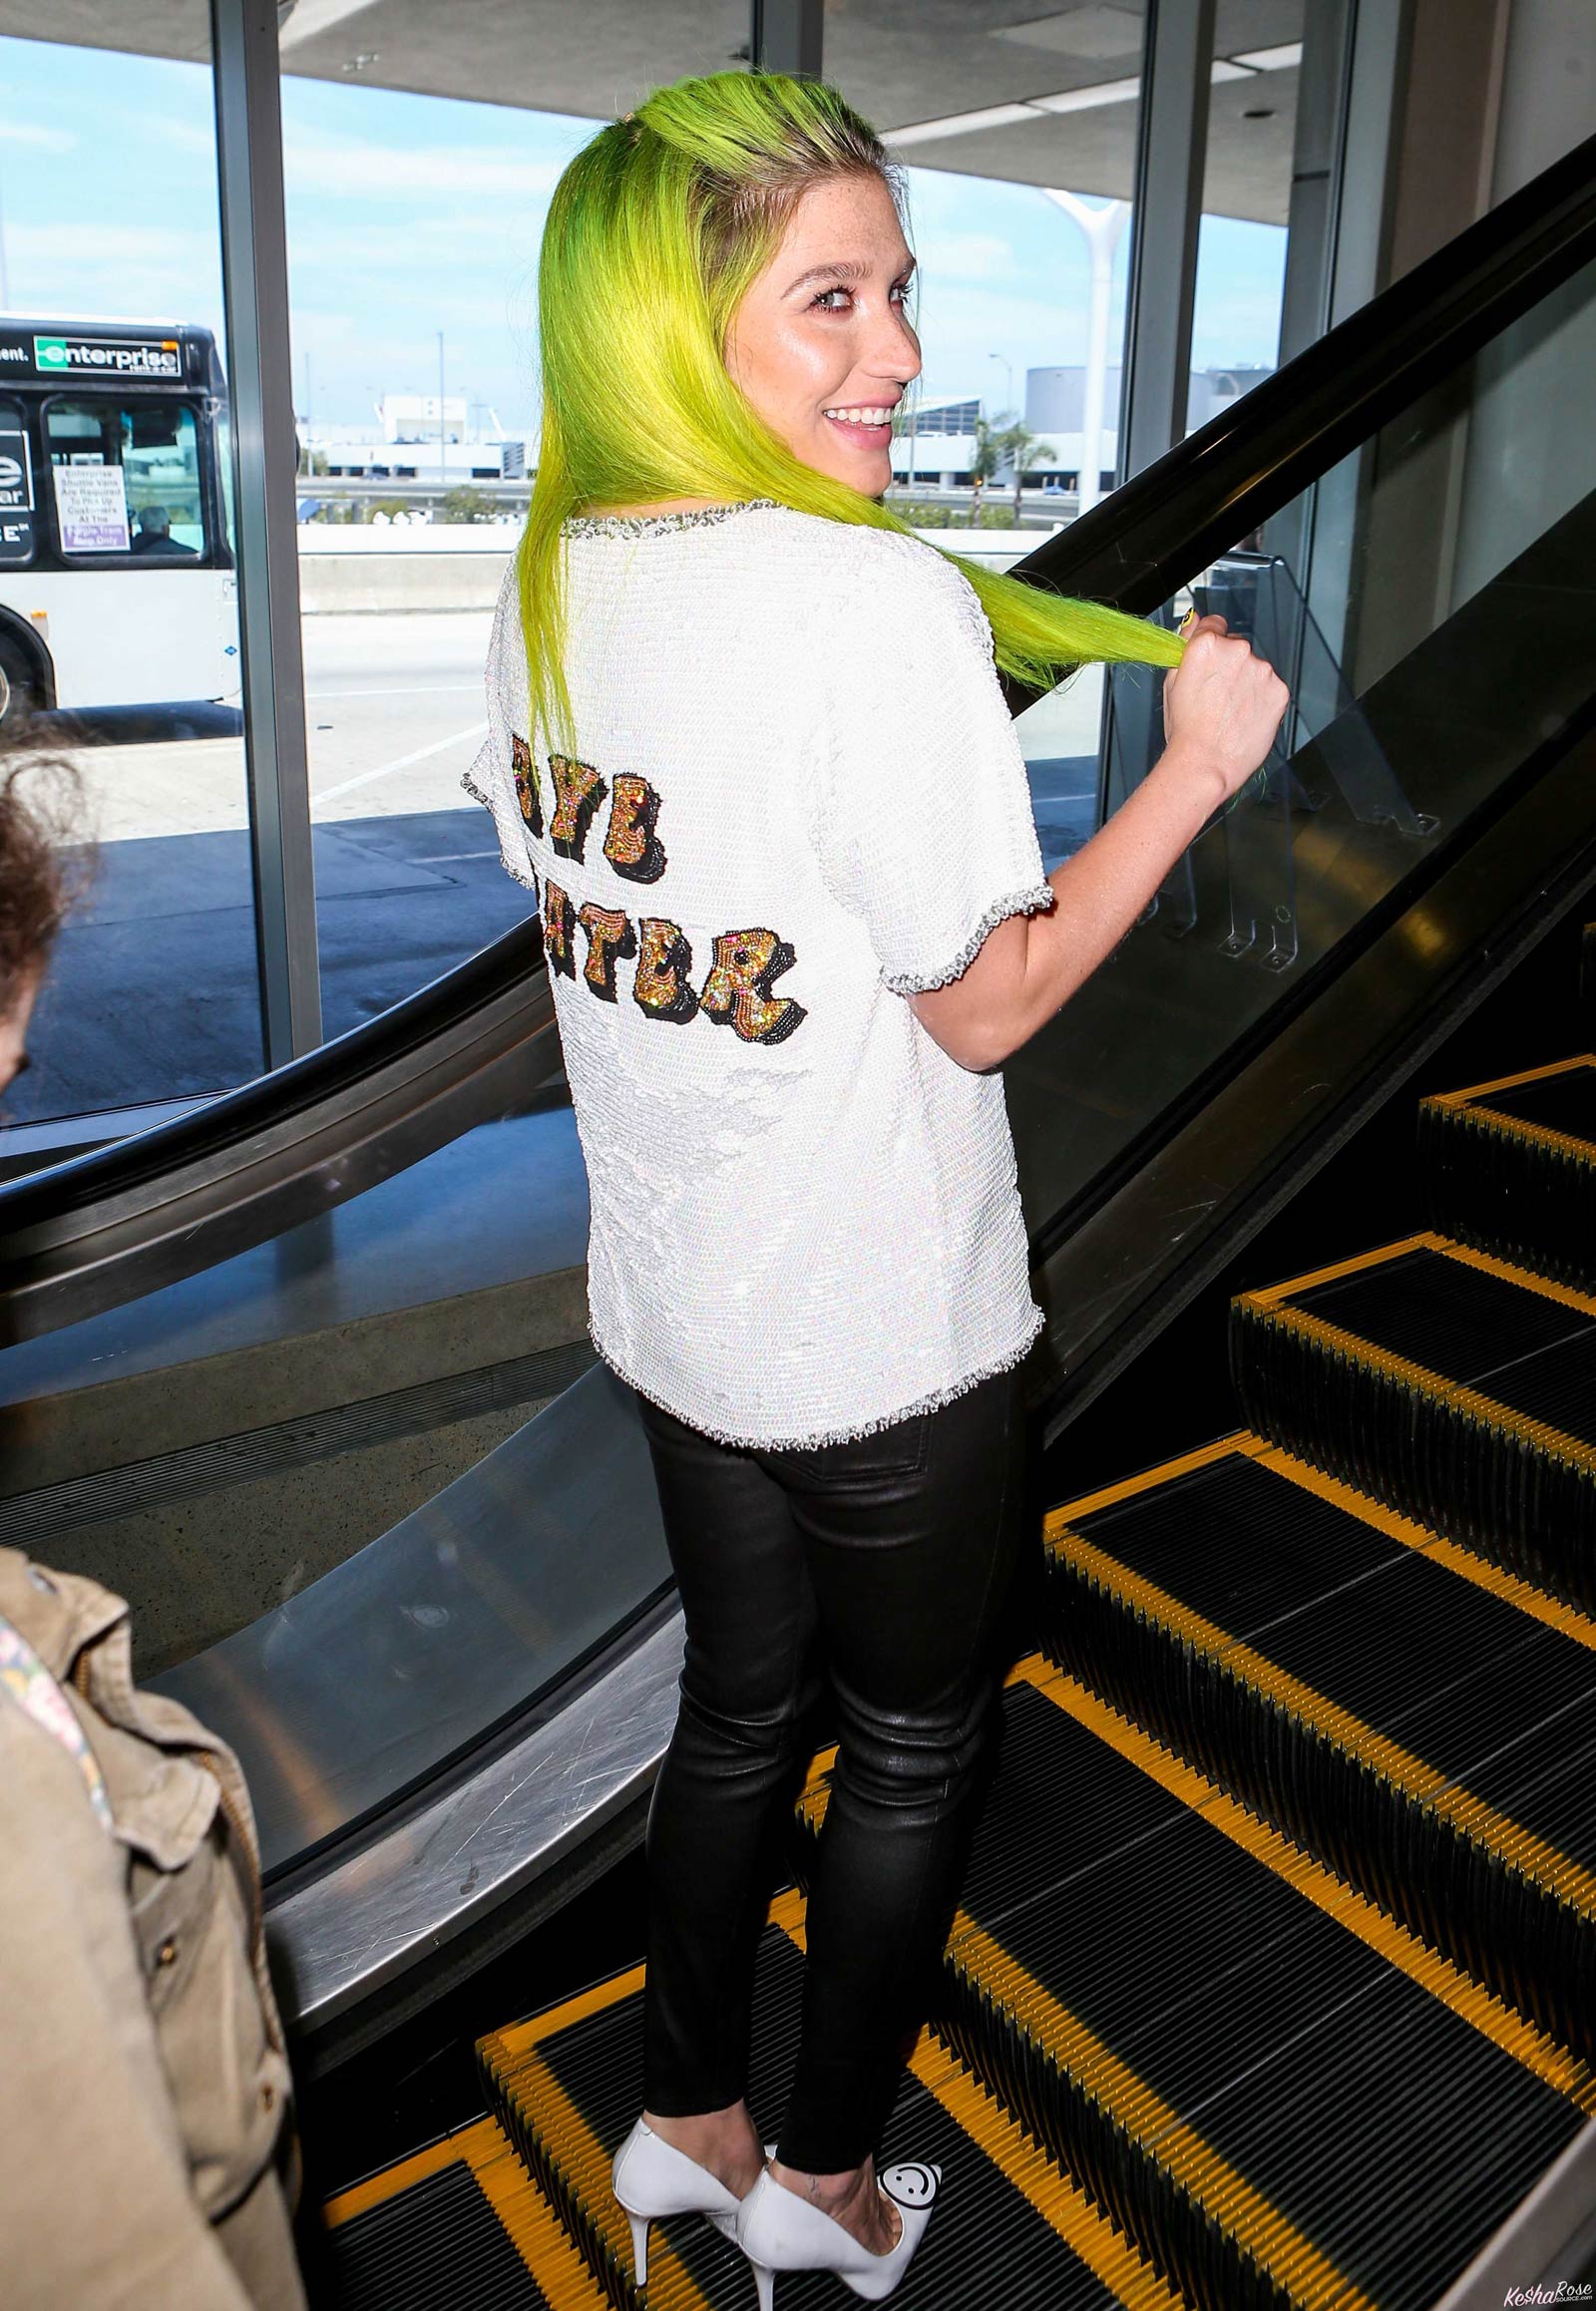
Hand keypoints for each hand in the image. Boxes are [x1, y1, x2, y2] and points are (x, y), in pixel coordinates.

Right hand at [1162, 612, 1288, 804]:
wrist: (1205, 764)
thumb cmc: (1185, 731)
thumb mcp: (1172, 682)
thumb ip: (1186, 645)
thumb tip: (1194, 620)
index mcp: (1207, 644)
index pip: (1215, 623)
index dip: (1210, 644)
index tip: (1209, 662)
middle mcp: (1237, 650)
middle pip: (1237, 646)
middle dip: (1229, 666)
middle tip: (1216, 697)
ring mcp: (1261, 670)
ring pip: (1255, 668)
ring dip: (1246, 684)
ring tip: (1230, 713)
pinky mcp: (1279, 690)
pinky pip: (1270, 688)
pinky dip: (1261, 700)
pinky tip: (1245, 718)